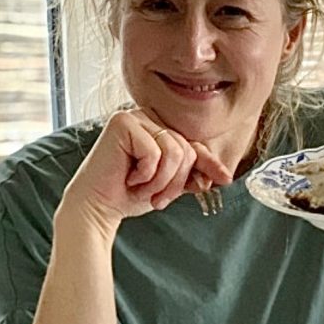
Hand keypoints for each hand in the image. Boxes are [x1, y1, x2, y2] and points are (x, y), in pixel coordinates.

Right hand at [63, 108, 231, 228]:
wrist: (98, 207)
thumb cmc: (129, 195)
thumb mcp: (169, 185)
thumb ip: (191, 176)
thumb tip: (223, 176)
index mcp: (158, 128)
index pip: (193, 144)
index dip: (208, 163)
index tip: (225, 180)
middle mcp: (147, 117)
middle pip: (187, 149)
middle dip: (175, 181)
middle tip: (157, 199)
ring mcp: (134, 117)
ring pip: (175, 152)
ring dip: (161, 181)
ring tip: (142, 189)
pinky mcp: (122, 123)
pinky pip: (156, 153)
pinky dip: (147, 174)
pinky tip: (129, 177)